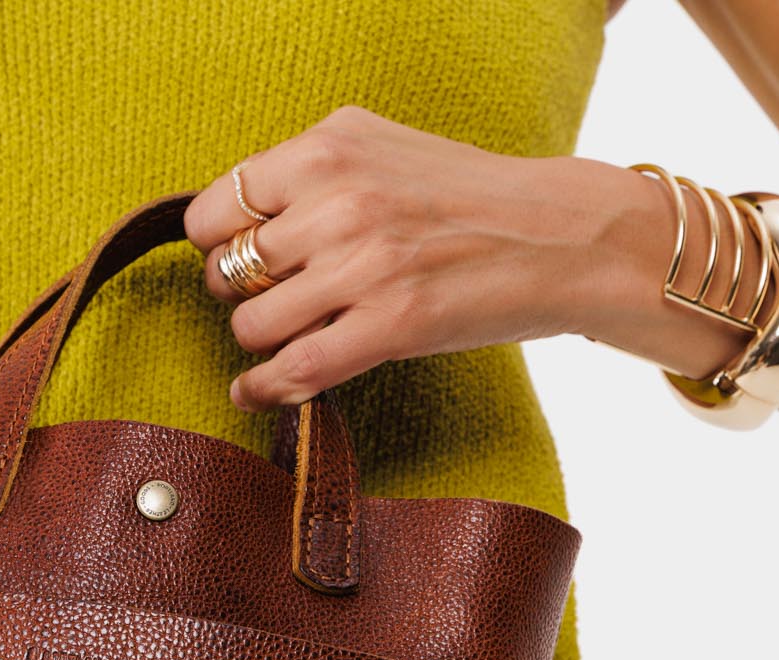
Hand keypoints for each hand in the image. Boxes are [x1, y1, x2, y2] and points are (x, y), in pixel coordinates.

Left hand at [183, 105, 757, 410]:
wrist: (564, 234)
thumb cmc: (467, 198)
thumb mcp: (382, 151)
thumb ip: (310, 174)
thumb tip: (233, 218)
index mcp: (329, 148)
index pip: (218, 206)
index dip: (214, 242)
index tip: (230, 259)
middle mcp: (339, 200)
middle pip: (226, 271)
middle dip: (234, 294)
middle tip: (265, 302)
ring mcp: (364, 265)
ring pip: (251, 324)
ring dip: (257, 342)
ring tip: (283, 338)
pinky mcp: (391, 324)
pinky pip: (292, 370)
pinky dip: (262, 389)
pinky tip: (255, 392)